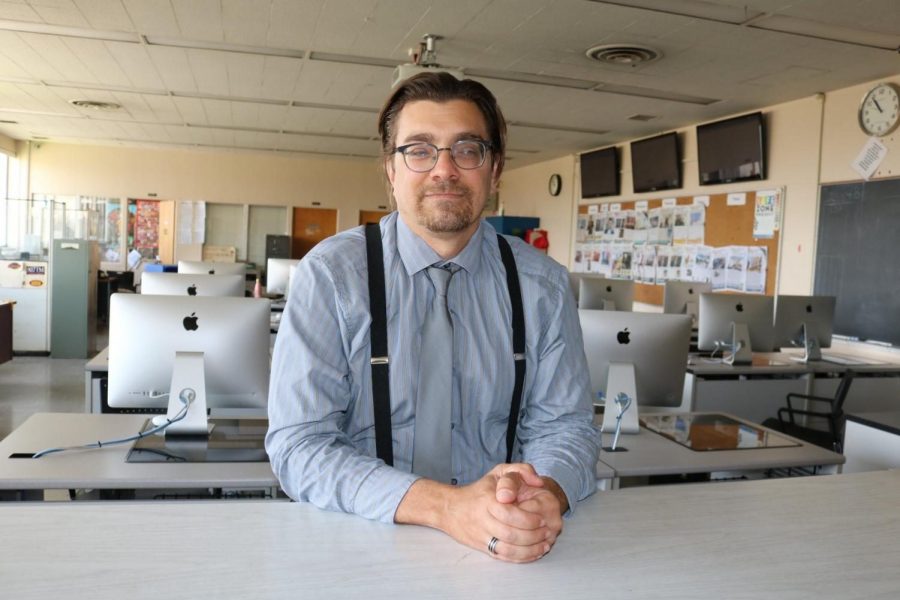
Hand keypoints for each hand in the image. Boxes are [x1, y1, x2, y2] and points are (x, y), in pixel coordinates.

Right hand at [394, 464, 551, 562]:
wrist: (449, 508)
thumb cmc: (479, 489)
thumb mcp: (499, 471)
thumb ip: (521, 470)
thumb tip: (538, 481)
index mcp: (488, 500)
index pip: (510, 515)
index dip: (529, 520)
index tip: (542, 519)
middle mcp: (483, 520)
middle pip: (511, 534)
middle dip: (533, 536)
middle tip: (546, 532)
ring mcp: (482, 535)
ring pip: (508, 549)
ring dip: (529, 550)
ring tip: (544, 545)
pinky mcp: (482, 547)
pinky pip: (503, 557)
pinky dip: (521, 558)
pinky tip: (533, 553)